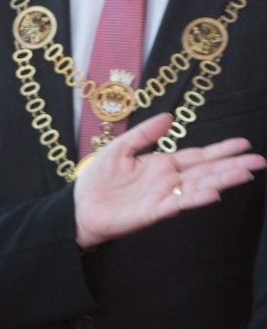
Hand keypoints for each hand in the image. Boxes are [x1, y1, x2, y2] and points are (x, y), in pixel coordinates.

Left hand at [73, 112, 266, 247]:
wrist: (79, 206)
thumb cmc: (98, 180)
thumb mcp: (119, 148)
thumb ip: (144, 134)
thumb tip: (169, 117)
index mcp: (162, 164)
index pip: (197, 156)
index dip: (220, 150)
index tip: (243, 143)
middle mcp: (168, 180)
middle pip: (206, 171)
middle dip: (232, 165)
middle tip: (259, 160)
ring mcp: (163, 196)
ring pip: (198, 187)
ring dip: (221, 181)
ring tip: (244, 174)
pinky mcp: (153, 211)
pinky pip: (178, 204)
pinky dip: (195, 199)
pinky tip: (212, 193)